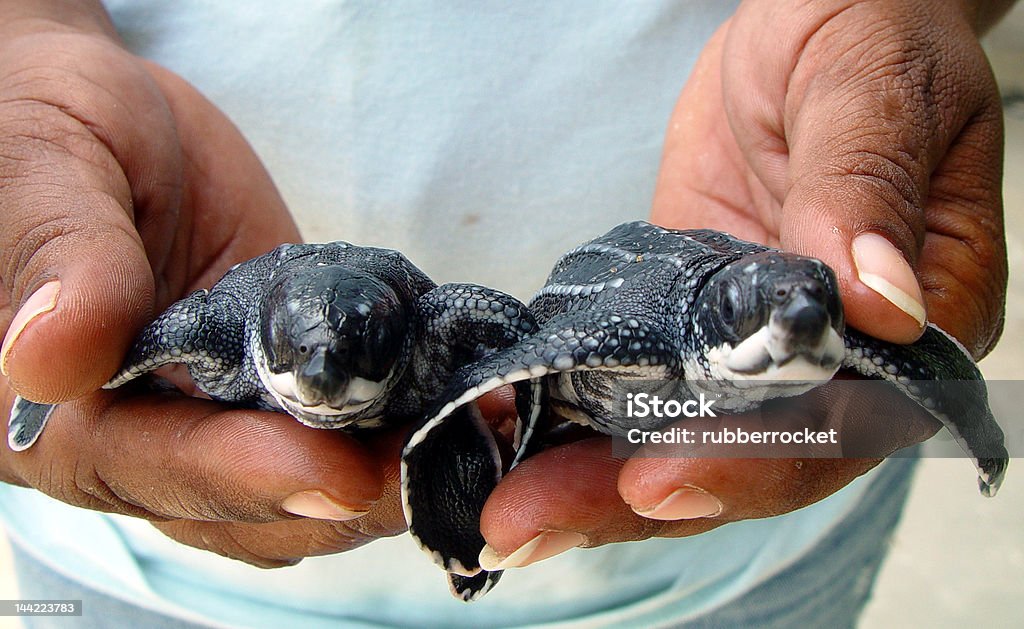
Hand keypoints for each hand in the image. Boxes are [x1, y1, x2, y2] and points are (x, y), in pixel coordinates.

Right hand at [0, 2, 405, 565]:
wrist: (114, 130)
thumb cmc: (52, 129)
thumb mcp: (48, 165)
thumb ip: (59, 254)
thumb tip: (51, 358)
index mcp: (51, 411)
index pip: (143, 465)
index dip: (238, 477)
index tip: (332, 475)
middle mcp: (136, 440)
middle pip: (242, 508)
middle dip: (346, 492)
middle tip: (439, 461)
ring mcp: (216, 424)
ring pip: (303, 490)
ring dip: (390, 474)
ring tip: (472, 436)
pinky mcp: (278, 396)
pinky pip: (337, 435)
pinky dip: (399, 429)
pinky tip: (459, 406)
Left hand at [476, 0, 1008, 568]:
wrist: (817, 18)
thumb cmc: (872, 33)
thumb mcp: (872, 86)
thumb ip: (867, 186)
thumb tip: (877, 301)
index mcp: (921, 320)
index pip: (843, 423)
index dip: (753, 463)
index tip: (656, 480)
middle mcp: (841, 358)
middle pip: (745, 459)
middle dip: (632, 500)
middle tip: (525, 522)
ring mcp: (757, 343)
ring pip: (679, 436)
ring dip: (587, 479)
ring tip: (502, 507)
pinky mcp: (691, 319)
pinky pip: (636, 380)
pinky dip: (575, 412)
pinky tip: (508, 428)